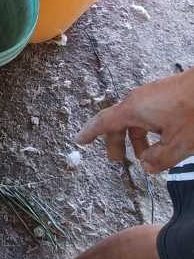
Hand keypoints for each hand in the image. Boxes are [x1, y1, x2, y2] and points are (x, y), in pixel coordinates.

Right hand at [77, 69, 193, 173]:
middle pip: (119, 122)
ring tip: (147, 156)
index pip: (104, 122)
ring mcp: (152, 94)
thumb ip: (160, 159)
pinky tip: (162, 140)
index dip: (90, 133)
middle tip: (118, 160)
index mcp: (134, 110)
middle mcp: (138, 99)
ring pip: (137, 118)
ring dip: (137, 138)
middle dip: (117, 142)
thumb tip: (146, 166)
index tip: (79, 140)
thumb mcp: (179, 144)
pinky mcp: (166, 93)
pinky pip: (148, 112)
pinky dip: (148, 129)